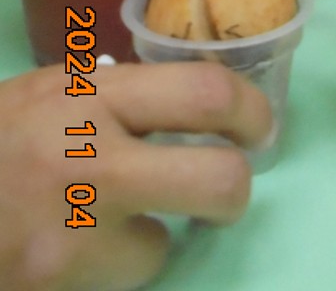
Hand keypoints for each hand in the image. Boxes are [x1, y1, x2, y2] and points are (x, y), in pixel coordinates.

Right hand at [0, 61, 270, 290]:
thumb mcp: (46, 94)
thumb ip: (113, 96)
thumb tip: (189, 102)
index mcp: (88, 99)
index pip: (204, 93)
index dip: (250, 110)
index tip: (258, 124)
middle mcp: (86, 162)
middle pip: (217, 181)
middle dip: (236, 188)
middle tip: (229, 184)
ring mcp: (69, 234)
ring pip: (162, 250)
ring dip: (152, 240)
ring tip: (118, 222)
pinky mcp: (55, 282)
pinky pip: (119, 279)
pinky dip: (110, 267)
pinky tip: (76, 248)